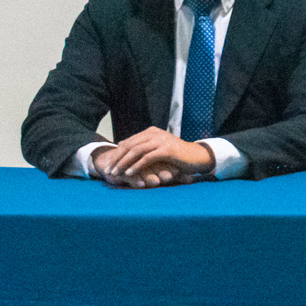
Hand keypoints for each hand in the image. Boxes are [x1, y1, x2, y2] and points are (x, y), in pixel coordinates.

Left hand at [96, 127, 215, 187]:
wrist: (197, 157)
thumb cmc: (177, 156)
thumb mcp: (157, 149)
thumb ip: (142, 147)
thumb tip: (122, 146)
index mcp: (150, 132)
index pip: (128, 142)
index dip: (116, 154)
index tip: (108, 165)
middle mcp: (154, 133)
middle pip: (129, 145)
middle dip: (117, 159)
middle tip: (108, 170)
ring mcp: (161, 140)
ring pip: (136, 151)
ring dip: (124, 163)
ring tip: (116, 173)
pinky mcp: (167, 149)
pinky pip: (147, 157)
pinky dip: (137, 166)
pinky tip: (130, 173)